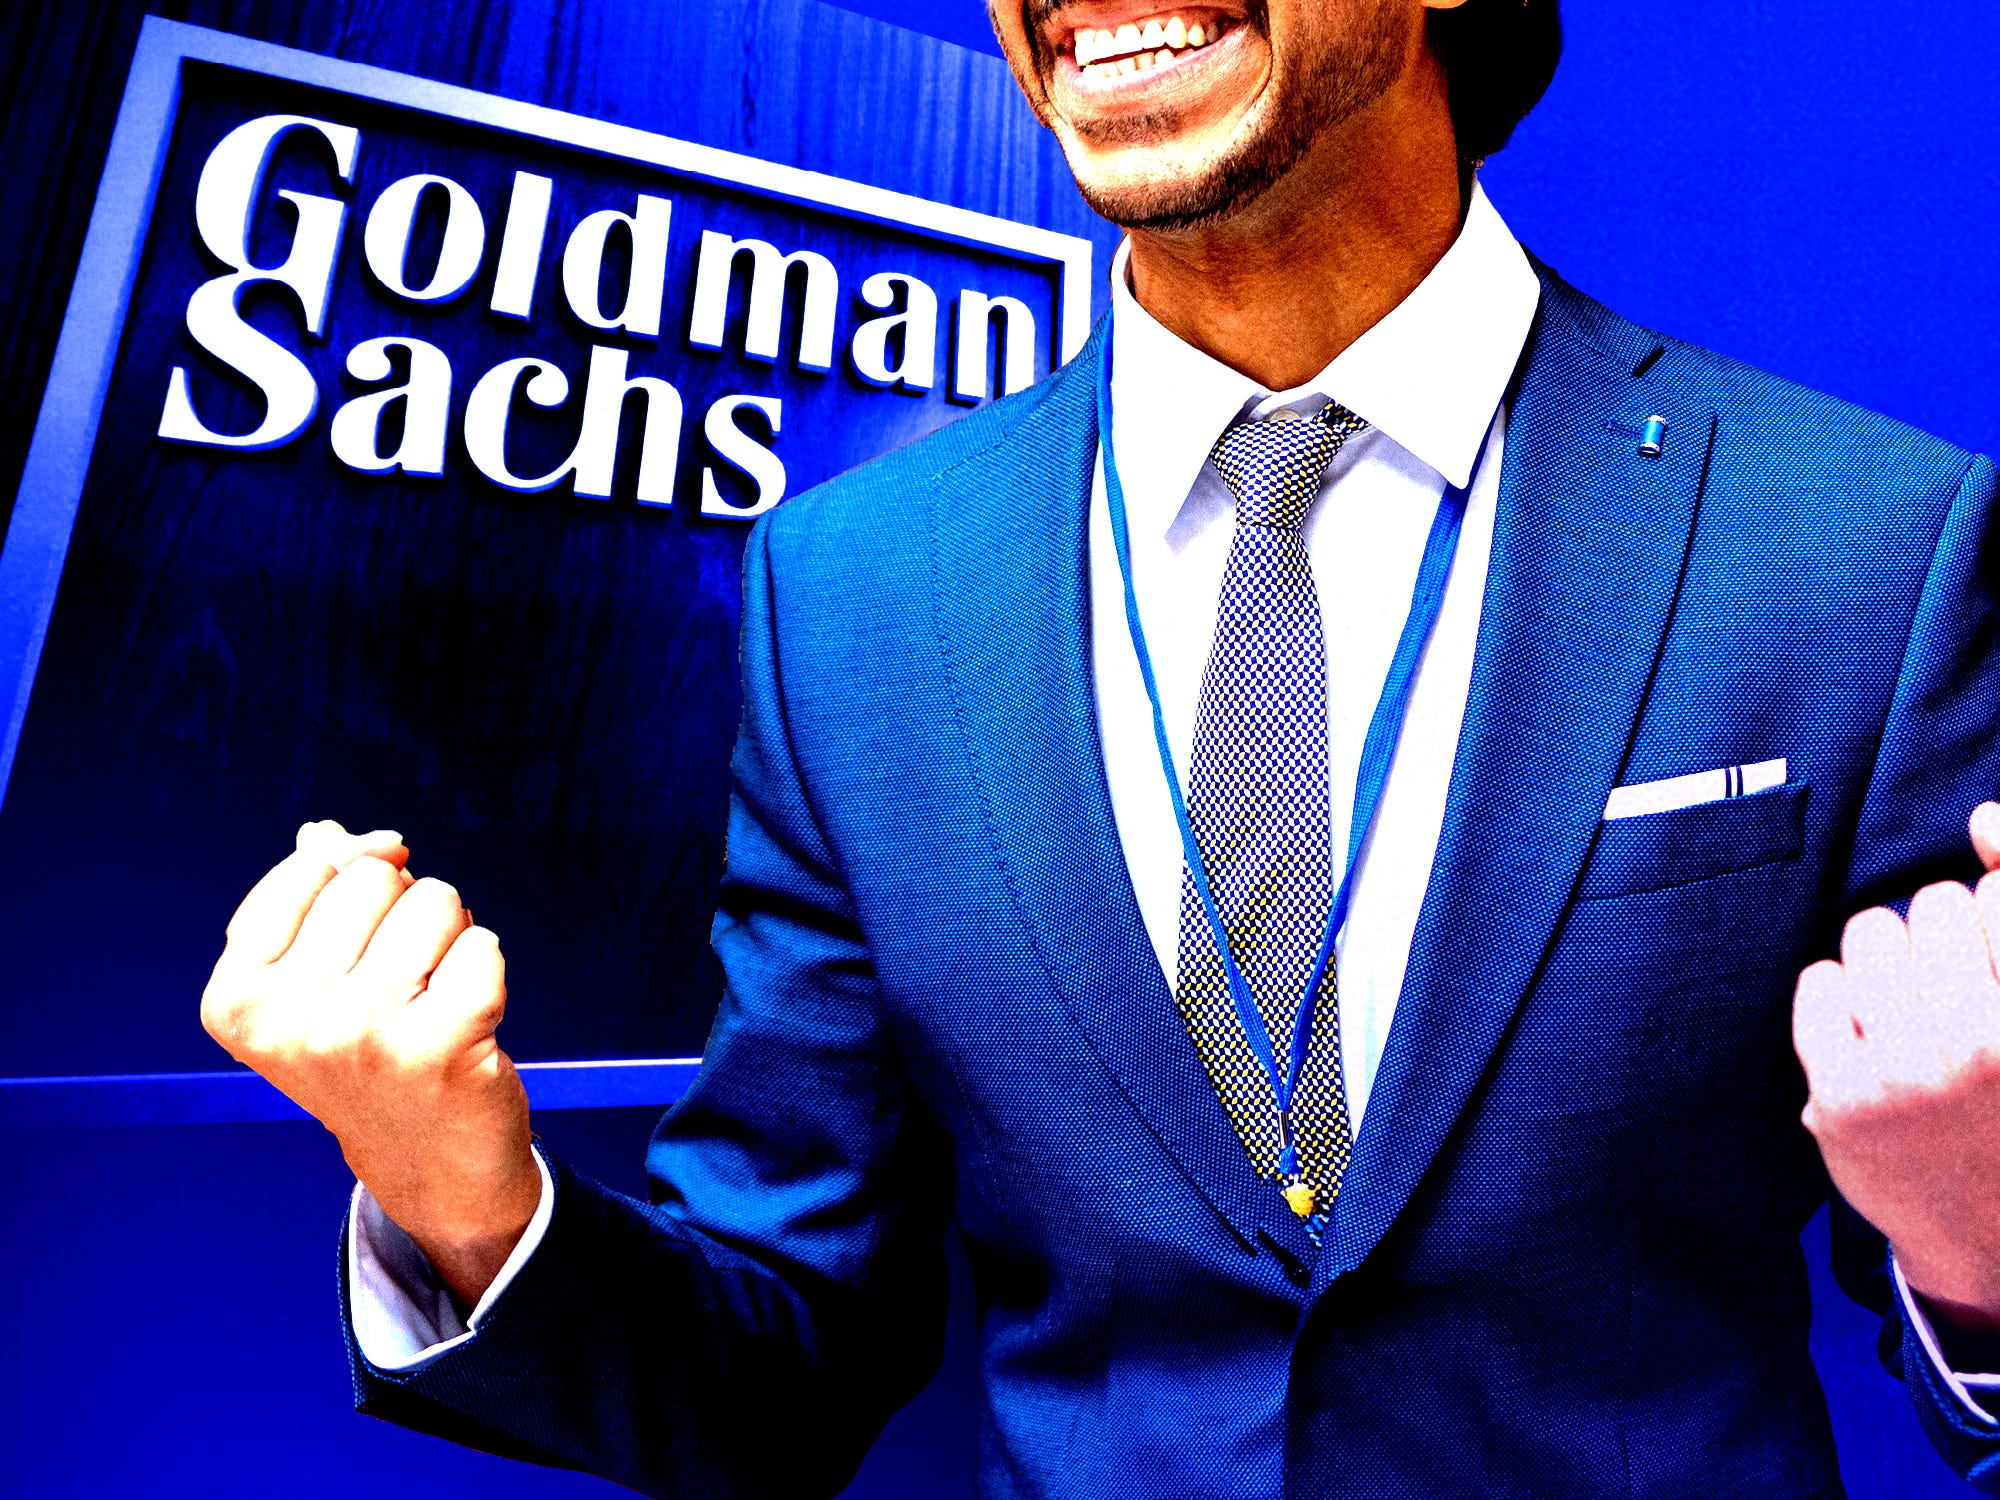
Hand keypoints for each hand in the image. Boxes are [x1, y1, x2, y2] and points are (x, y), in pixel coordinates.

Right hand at [201, 820, 538, 1306]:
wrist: (430, 1163)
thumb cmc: (374, 1054)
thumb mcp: (319, 982)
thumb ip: (316, 899)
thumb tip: (326, 832)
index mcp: (237, 1000)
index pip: (313, 867)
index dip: (355, 886)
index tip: (356, 951)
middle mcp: (291, 1020)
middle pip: (375, 878)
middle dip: (406, 911)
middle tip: (402, 983)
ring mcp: (362, 1036)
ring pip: (436, 901)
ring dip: (451, 936)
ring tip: (433, 998)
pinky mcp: (439, 1048)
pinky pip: (483, 946)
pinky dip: (486, 968)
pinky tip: (468, 1021)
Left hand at [1795, 802, 1999, 1329]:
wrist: (1992, 1239)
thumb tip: (1981, 815)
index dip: (1994, 927)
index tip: (1989, 970)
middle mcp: (1978, 1042)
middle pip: (1933, 904)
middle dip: (1941, 937)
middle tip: (1952, 996)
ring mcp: (1906, 1071)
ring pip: (1871, 932)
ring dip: (1888, 960)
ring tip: (1912, 1014)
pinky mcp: (1842, 1098)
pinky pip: (1819, 983)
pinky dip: (1838, 998)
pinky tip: (1867, 1037)